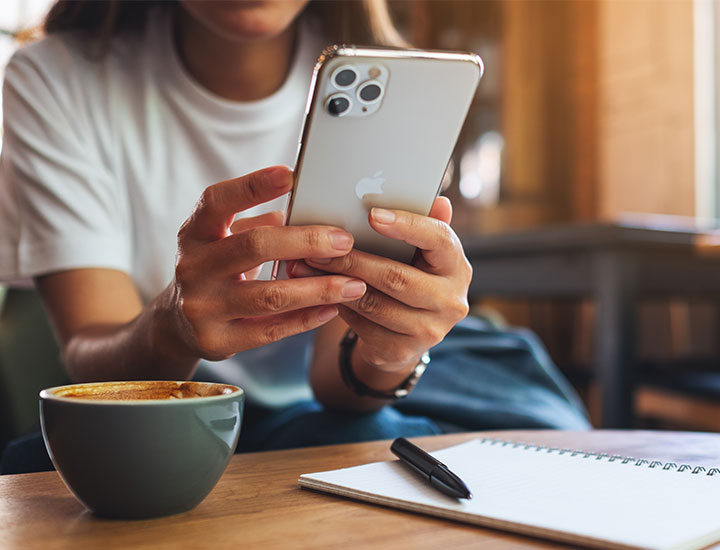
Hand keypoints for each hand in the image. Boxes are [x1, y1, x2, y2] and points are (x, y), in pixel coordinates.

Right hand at [168, 166, 366, 360]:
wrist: (178, 324)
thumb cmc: (216, 270)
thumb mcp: (225, 240)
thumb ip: (259, 224)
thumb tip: (309, 207)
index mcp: (195, 233)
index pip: (218, 202)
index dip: (253, 186)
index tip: (290, 175)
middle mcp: (193, 267)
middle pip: (254, 247)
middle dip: (306, 241)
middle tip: (344, 241)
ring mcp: (202, 307)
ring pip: (270, 295)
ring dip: (319, 288)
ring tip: (354, 284)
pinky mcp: (217, 340)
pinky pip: (271, 330)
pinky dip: (307, 318)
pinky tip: (333, 308)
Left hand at [300, 196, 470, 370]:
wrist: (409, 332)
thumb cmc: (412, 276)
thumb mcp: (421, 252)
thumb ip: (424, 226)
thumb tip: (438, 200)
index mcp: (457, 266)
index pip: (438, 240)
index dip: (406, 226)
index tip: (372, 214)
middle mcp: (450, 301)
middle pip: (396, 277)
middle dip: (352, 260)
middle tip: (318, 247)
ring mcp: (428, 331)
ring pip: (373, 303)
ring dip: (334, 284)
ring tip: (305, 266)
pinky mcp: (401, 351)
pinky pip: (361, 325)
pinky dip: (337, 305)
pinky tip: (317, 291)